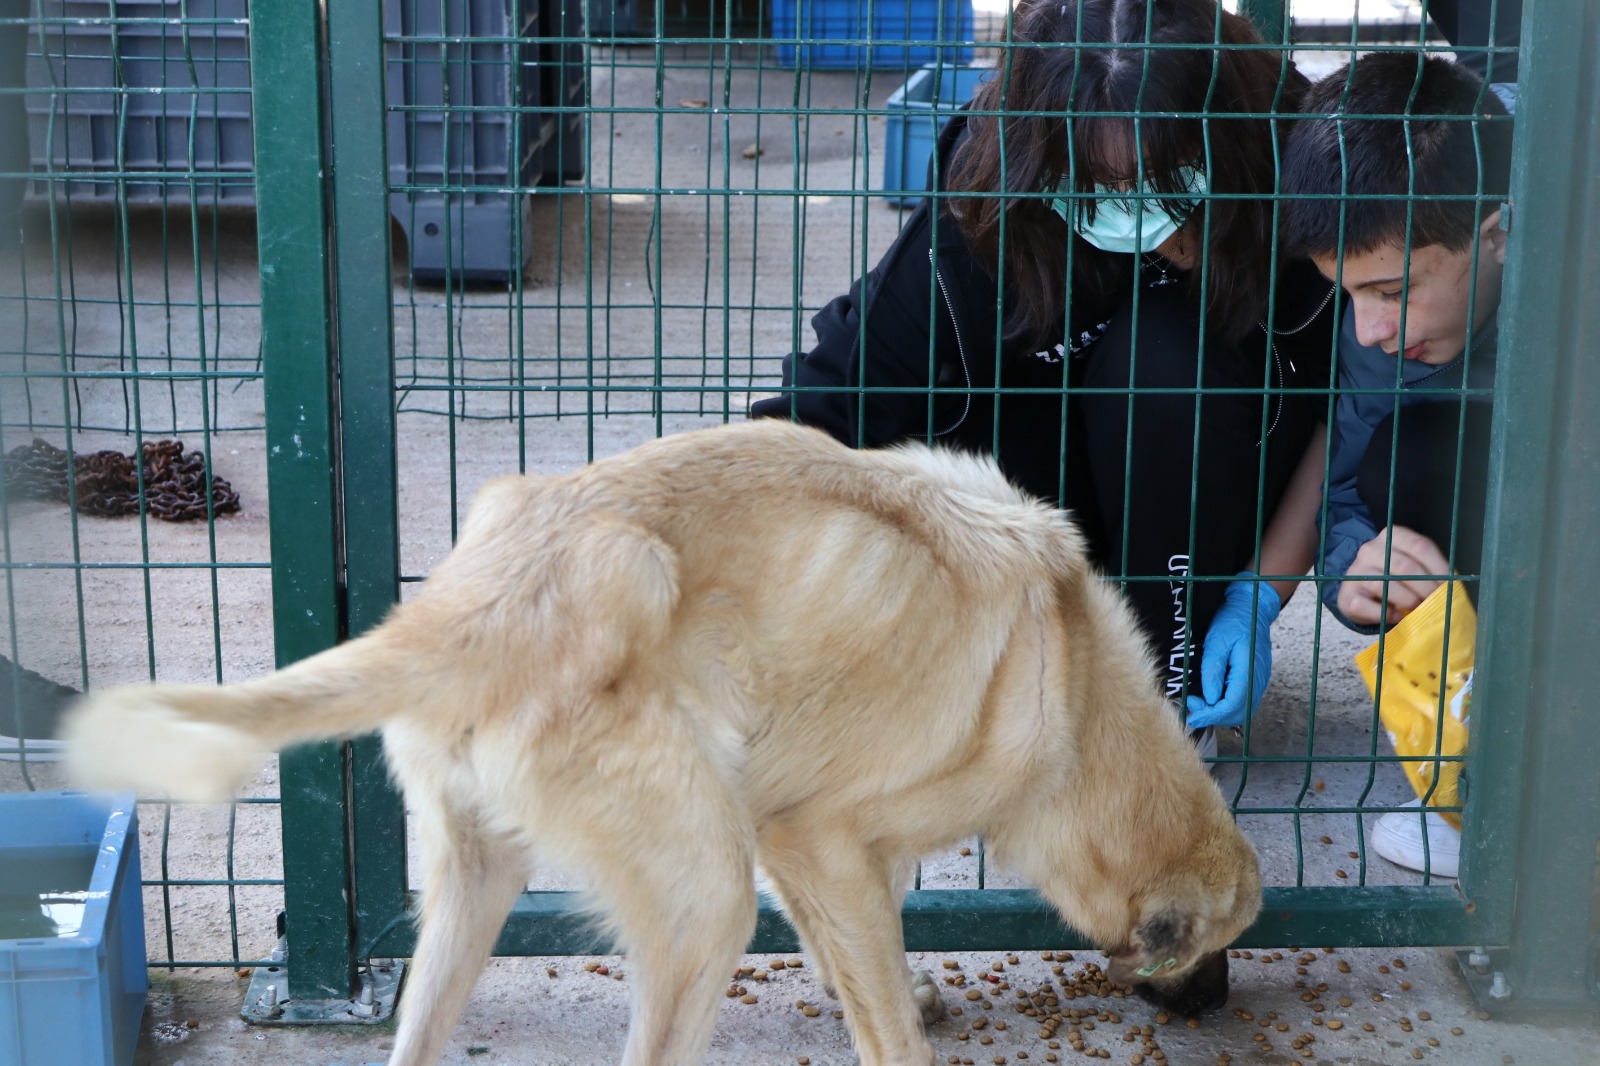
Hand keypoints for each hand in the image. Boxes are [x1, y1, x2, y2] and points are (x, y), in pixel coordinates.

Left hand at [1185, 574, 1281, 729]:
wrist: (1252, 609)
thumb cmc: (1234, 621)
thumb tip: (1210, 698)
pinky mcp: (1254, 681)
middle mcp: (1257, 681)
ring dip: (1219, 713)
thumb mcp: (1217, 640)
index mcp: (1248, 670)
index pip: (1233, 705)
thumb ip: (1213, 669)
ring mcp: (1258, 682)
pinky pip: (1242, 702)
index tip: (1192, 715)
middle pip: (1238, 713)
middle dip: (1213, 716)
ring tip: (1198, 704)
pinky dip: (1226, 706)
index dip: (1211, 714)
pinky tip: (1210, 699)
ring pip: (1241, 711)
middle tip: (1192, 705)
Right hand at [1336, 526, 1451, 626]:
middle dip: (1425, 588)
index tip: (1449, 586)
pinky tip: (1395, 616)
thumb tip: (1451, 588)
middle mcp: (1370, 549)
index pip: (1420, 546)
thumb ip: (1429, 571)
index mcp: (1391, 536)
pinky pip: (1365, 606)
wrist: (1360, 592)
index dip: (1439, 568)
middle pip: (1403, 566)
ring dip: (1407, 600)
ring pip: (1383, 584)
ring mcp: (1355, 571)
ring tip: (1418, 610)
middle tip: (1436, 603)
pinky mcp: (1346, 594)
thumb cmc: (1394, 579)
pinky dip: (1385, 614)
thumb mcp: (1412, 566)